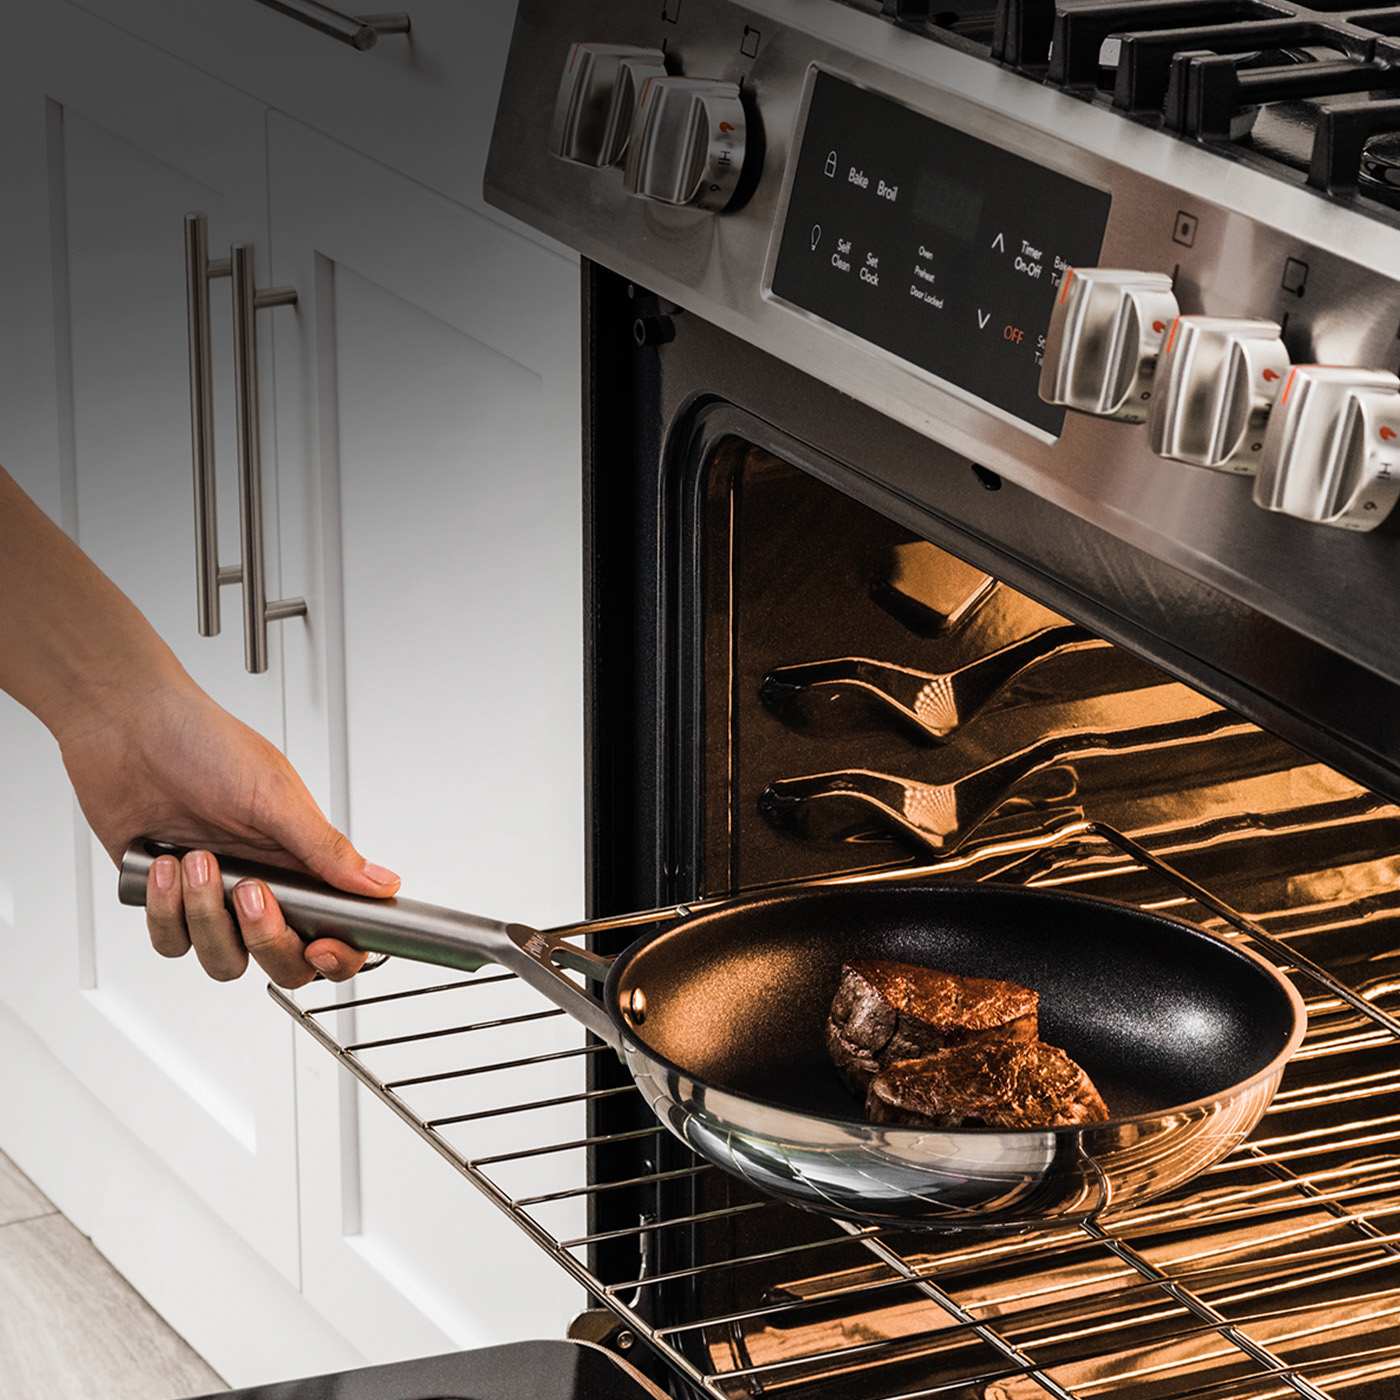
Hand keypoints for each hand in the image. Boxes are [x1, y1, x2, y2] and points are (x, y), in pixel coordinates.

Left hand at [58, 674, 399, 986]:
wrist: (126, 730)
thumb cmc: (203, 744)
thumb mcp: (275, 797)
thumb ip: (327, 850)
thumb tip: (381, 883)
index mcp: (300, 860)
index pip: (337, 928)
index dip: (336, 953)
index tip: (321, 946)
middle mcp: (262, 885)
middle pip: (282, 960)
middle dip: (266, 938)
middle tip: (250, 894)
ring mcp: (213, 897)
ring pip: (224, 958)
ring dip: (206, 917)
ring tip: (197, 862)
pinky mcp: (166, 900)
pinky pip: (172, 942)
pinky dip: (165, 910)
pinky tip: (165, 864)